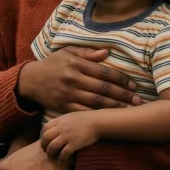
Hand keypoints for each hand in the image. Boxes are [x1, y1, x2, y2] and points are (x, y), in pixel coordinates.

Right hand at [18, 47, 141, 113]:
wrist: (30, 80)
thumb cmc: (52, 64)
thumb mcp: (67, 52)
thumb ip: (87, 53)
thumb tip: (107, 53)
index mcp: (75, 64)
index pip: (103, 71)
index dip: (120, 78)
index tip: (133, 84)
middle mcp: (72, 79)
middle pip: (103, 88)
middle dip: (123, 94)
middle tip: (138, 99)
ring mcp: (68, 94)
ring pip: (96, 102)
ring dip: (115, 106)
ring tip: (129, 109)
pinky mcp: (64, 106)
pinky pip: (85, 112)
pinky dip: (99, 115)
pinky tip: (110, 117)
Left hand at [40, 113, 99, 161]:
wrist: (98, 122)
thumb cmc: (85, 119)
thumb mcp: (70, 116)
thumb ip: (61, 122)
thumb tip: (55, 126)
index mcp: (59, 121)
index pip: (44, 128)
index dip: (42, 136)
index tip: (44, 141)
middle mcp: (61, 128)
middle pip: (46, 138)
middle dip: (44, 145)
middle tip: (46, 150)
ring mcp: (67, 136)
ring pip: (52, 147)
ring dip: (50, 153)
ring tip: (52, 156)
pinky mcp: (75, 144)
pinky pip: (64, 153)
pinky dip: (61, 158)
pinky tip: (62, 160)